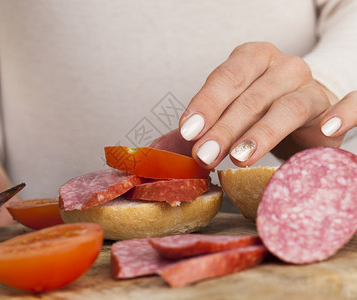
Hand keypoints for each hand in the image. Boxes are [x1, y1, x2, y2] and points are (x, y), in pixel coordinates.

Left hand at [179, 42, 351, 167]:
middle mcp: (281, 67)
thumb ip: (202, 126)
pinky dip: (341, 114)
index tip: (188, 131)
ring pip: (287, 106)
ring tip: (239, 158)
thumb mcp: (229, 111)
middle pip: (251, 96)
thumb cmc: (259, 109)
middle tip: (203, 155)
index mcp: (251, 59)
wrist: (304, 109)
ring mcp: (308, 84)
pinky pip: (346, 104)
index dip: (206, 103)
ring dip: (262, 133)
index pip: (226, 77)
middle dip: (224, 127)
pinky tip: (327, 131)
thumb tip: (164, 149)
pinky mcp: (331, 104)